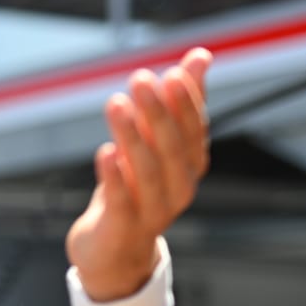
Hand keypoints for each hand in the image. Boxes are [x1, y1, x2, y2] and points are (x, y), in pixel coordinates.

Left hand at [66, 47, 211, 300]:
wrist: (112, 250)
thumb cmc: (136, 188)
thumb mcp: (154, 144)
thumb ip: (177, 102)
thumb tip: (200, 55)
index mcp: (189, 166)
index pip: (192, 131)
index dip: (184, 103)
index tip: (170, 73)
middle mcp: (178, 189)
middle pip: (171, 149)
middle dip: (158, 113)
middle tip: (140, 80)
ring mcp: (151, 213)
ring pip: (146, 172)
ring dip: (132, 136)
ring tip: (116, 103)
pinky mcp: (121, 229)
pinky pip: (121, 202)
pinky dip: (114, 178)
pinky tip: (104, 151)